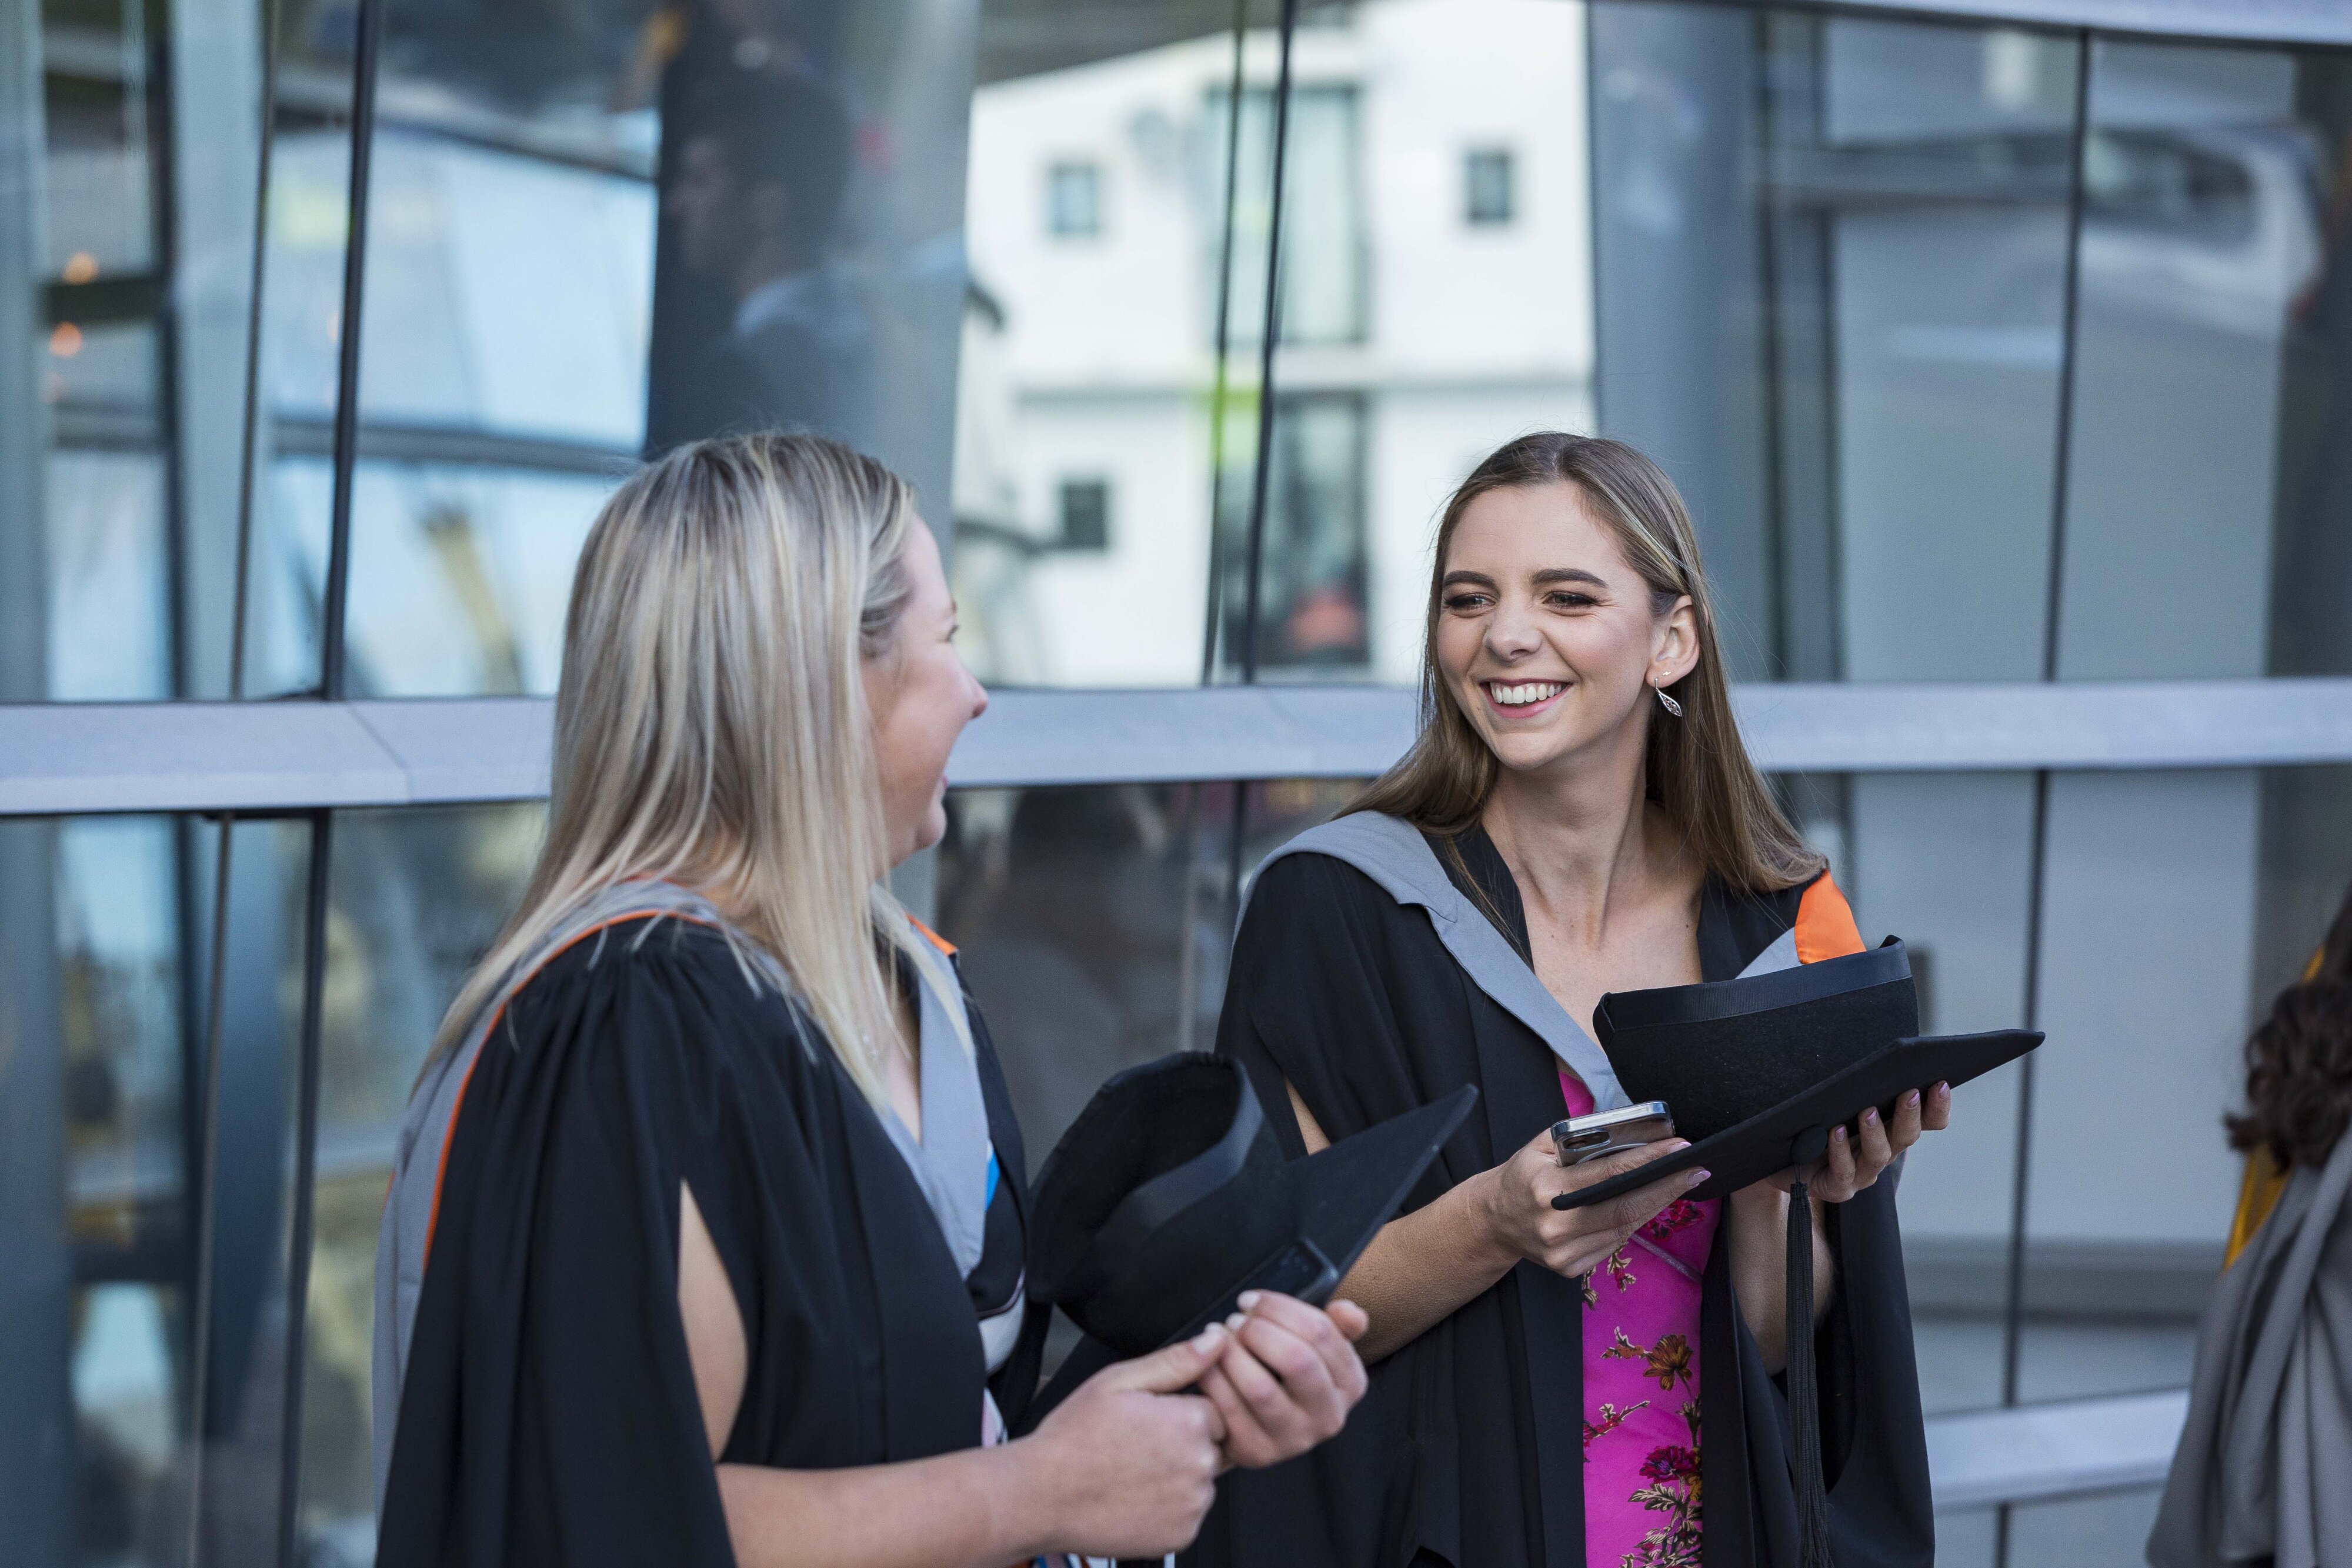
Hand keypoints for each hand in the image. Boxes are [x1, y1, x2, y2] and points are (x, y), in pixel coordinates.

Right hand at [1021, 1325, 1231, 1556]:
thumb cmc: (1074, 1438)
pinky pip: (1188, 1514)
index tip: (1151, 1422)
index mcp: (1189, 1421)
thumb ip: (1176, 1361)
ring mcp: (1192, 1505)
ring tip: (1132, 1473)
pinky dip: (1169, 1508)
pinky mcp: (1182, 1536)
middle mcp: (1200, 1465)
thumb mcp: (1119, 1381)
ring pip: (1200, 1482)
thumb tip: (1215, 1341)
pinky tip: (1136, 1497)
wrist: (1042, 1496)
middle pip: (1211, 1447)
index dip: (1181, 1413)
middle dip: (1183, 1444)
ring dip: (1178, 1477)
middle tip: (1137, 1447)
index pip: (1214, 1411)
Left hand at [1197, 1291, 1370, 1469]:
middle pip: (1297, 1359)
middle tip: (1234, 1319)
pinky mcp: (1259, 1453)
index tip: (1251, 1300)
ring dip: (1233, 1353)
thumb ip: (1336, 1326)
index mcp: (1350, 1383)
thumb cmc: (1283, 1373)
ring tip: (1217, 1336)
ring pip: (1261, 1387)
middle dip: (1258, 1331)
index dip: (1280, 1308)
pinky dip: (1213, 1379)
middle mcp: (1329, 1416)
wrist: (1254, 1421)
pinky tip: (1204, 1362)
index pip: (1321, 1333)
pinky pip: (1231, 1411)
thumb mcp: (1316, 1348)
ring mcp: (1295, 1440)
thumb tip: (1348, 1311)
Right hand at [1480, 1128, 1707, 1277]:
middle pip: (1625, 1207)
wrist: (1494, 1220)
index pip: (1608, 1174)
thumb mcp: (1540, 1146)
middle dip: (1667, 1187)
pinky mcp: (1570, 1269)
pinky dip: (1635, 1222)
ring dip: (1656, 1204)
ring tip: (1681, 1183)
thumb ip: (1579, 1139)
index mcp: (1545, 1190)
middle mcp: (1555, 1226)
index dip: (1648, 1162)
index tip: (1680, 1149)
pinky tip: (1649, 1204)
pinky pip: (1614, 1242)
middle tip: (1698, 1170)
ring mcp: (1563, 1253)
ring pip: (1624, 1227)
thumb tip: (1629, 1135)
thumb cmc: (1523, 1175)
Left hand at [1777, 1081, 1951, 1201]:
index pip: (1926, 1122)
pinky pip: (1843, 1171)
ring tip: (1867, 1111)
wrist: (1780, 1160)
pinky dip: (1841, 1151)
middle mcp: (1882, 1152)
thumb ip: (1858, 1087)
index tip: (1940, 1083)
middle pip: (1906, 1136)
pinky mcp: (1836, 1187)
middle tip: (1909, 1092)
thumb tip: (1872, 1058)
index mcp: (1890, 1131)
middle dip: (1911, 1114)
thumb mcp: (1839, 1101)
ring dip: (1875, 1132)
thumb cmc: (1813, 1124)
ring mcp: (1861, 1173)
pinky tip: (1835, 1132)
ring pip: (1878, 1155)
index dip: (1937, 1107)